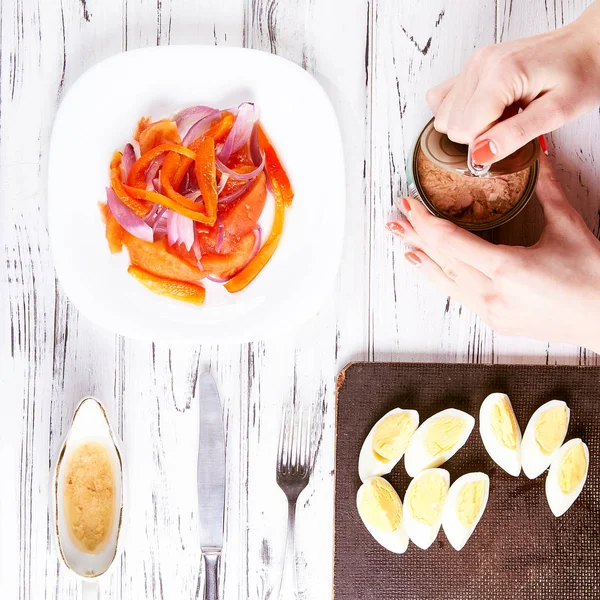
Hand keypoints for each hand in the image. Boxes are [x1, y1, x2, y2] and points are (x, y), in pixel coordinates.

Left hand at [386, 156, 599, 351]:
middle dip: (417, 235)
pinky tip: (425, 266)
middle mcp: (493, 294)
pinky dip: (439, 277)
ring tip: (401, 240)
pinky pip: (458, 295)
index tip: (411, 203)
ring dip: (422, 257)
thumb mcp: (569, 228)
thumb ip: (547, 189)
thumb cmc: (594, 279)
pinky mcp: (495, 321)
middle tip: (396, 217)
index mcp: (508, 269)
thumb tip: (535, 152)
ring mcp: (491, 312)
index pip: (452, 241)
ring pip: (446, 280)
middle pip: (443, 260)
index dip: (426, 221)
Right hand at [426, 3, 599, 164]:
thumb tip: (479, 155)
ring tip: (503, 113)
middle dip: (477, 134)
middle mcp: (480, 64)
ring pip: (443, 115)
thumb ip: (515, 135)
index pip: (464, 130)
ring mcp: (473, 63)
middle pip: (450, 124)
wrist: (588, 46)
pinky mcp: (471, 65)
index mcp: (501, 74)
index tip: (512, 134)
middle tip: (510, 122)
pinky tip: (485, 109)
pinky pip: (442, 99)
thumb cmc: (580, 75)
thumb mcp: (557, 113)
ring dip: (470, 124)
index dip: (486, 143)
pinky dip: (458, 112)